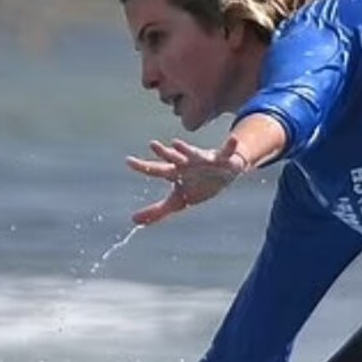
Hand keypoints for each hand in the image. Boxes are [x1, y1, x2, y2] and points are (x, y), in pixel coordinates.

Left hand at [126, 133, 248, 225]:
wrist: (223, 174)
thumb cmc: (197, 185)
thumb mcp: (177, 201)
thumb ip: (157, 211)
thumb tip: (133, 222)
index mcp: (175, 173)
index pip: (157, 170)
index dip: (143, 166)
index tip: (128, 161)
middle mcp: (187, 163)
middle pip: (174, 159)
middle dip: (164, 153)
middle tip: (153, 145)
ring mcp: (204, 160)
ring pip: (194, 154)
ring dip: (186, 149)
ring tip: (176, 143)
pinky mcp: (222, 159)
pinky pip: (226, 152)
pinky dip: (231, 145)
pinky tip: (233, 139)